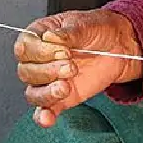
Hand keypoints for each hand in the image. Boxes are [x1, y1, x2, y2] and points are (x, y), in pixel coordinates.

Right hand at [13, 9, 142, 127]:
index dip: (41, 51)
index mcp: (39, 36)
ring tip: (66, 87)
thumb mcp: (85, 24)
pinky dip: (43, 117)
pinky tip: (49, 118)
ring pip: (32, 94)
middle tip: (72, 66)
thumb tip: (50, 37)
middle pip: (26, 72)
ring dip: (47, 93)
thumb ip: (67, 32)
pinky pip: (44, 111)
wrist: (118, 46)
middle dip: (48, 71)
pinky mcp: (59, 98)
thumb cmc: (98, 30)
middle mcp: (39, 60)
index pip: (24, 48)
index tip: (63, 50)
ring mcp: (48, 81)